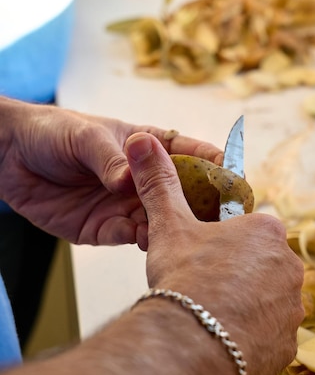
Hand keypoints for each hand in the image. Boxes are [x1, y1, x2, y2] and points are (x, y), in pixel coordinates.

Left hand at [0, 97, 222, 244]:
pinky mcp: (106, 229)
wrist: (8, 158)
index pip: (188, 153)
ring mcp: (126, 206)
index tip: (233, 176)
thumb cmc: (51, 133)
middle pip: (182, 195)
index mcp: (146, 148)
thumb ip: (110, 159)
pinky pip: (131, 237)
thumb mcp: (84, 137)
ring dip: (175, 228)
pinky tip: (151, 241)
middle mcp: (142, 181)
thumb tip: (129, 184)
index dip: (213, 163)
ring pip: (161, 221)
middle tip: (220, 219)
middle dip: (202, 206)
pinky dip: (144, 241)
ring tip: (189, 235)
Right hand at [125, 133, 304, 374]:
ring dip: (246, 312)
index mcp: (267, 231)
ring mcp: (293, 309)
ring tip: (211, 321)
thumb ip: (160, 184)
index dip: (222, 250)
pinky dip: (251, 342)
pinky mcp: (288, 347)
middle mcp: (291, 267)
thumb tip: (141, 142)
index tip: (202, 264)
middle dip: (237, 280)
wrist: (188, 342)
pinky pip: (270, 340)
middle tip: (203, 293)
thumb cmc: (182, 277)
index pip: (248, 236)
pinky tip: (223, 344)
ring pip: (267, 307)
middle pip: (261, 271)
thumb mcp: (169, 226)